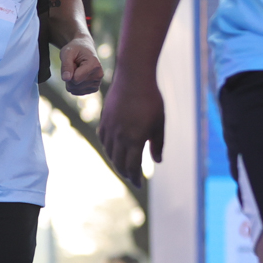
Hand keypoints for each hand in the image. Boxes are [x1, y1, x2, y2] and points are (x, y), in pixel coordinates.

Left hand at [56, 37, 103, 96]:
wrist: (84, 49)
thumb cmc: (75, 49)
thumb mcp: (67, 52)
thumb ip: (66, 65)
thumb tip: (65, 79)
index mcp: (94, 65)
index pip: (76, 79)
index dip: (69, 72)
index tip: (73, 61)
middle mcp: (99, 75)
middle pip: (74, 85)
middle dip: (70, 76)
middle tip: (74, 65)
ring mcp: (97, 83)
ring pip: (74, 90)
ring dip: (71, 80)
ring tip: (77, 69)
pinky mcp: (94, 88)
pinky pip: (77, 92)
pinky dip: (74, 85)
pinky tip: (78, 75)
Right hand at [97, 71, 163, 186]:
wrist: (134, 77)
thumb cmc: (151, 100)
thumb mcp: (159, 123)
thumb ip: (157, 144)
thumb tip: (157, 161)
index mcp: (134, 140)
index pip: (132, 167)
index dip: (135, 178)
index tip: (139, 185)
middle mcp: (119, 137)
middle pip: (119, 163)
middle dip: (126, 173)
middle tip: (132, 178)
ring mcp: (109, 128)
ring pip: (109, 152)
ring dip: (116, 162)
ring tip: (123, 165)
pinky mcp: (104, 119)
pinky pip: (103, 140)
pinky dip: (109, 148)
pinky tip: (114, 149)